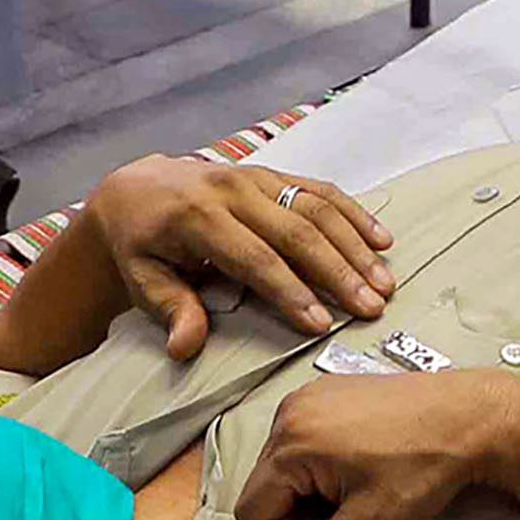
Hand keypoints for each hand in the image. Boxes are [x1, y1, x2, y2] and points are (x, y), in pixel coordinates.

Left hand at [85, 155, 395, 357]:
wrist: (135, 190)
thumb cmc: (141, 243)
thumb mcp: (141, 279)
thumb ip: (169, 309)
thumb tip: (185, 345)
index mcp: (197, 216)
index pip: (254, 258)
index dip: (290, 292)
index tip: (320, 324)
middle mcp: (232, 188)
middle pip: (297, 231)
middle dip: (338, 272)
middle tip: (370, 307)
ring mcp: (256, 177)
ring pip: (316, 207)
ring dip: (355, 245)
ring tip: (383, 282)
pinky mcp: (272, 174)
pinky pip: (319, 189)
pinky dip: (354, 213)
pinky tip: (381, 239)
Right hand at [237, 372, 512, 519]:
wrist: (475, 417)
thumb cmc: (426, 466)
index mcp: (290, 441)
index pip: (252, 513)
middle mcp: (290, 410)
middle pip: (266, 488)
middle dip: (302, 513)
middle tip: (355, 511)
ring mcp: (310, 396)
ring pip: (284, 467)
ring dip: (314, 489)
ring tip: (364, 486)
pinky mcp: (330, 390)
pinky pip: (304, 440)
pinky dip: (325, 463)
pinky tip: (366, 465)